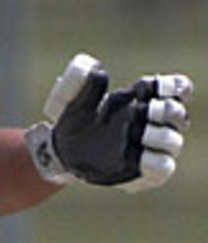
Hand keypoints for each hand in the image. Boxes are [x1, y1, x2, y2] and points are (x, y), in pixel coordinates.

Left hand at [26, 53, 192, 191]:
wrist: (63, 154)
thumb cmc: (75, 123)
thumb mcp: (75, 101)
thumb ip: (86, 82)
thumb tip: (98, 70)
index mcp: (146, 100)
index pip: (179, 88)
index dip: (172, 87)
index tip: (143, 88)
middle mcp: (155, 123)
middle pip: (178, 114)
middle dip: (163, 111)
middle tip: (138, 112)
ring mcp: (152, 148)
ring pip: (173, 141)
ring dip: (157, 137)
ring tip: (131, 135)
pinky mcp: (146, 171)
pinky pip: (164, 167)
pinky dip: (154, 162)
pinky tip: (136, 159)